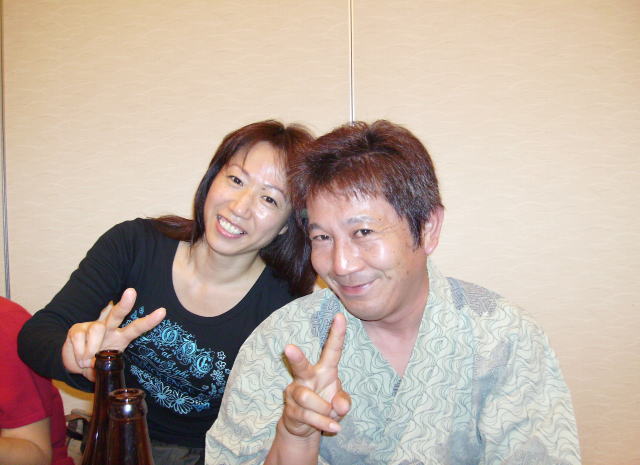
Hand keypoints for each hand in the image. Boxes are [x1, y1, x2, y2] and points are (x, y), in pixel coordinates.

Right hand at [61, 288, 165, 380]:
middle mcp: (109, 328)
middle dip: (125, 304)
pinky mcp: (77, 329)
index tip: (162, 312)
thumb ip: (104, 368)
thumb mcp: (105, 368)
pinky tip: (79, 358)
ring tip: (87, 362)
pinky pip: (79, 338)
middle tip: (131, 292)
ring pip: (96, 329)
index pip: (137, 327)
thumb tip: (96, 366)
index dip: (149, 321)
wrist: (74, 362)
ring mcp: (93, 326)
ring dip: (91, 349)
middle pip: (117, 314)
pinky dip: (79, 353)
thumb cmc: (95, 363)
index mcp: (121, 337)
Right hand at [281, 313, 350, 437]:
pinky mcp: (291, 409)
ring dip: (324, 410)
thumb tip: (340, 406)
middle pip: (300, 365)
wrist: (305, 426)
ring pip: (307, 397)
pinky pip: (308, 415)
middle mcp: (307, 377)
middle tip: (288, 347)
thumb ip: (344, 401)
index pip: (332, 350)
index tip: (340, 316)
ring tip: (332, 416)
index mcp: (324, 370)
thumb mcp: (340, 402)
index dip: (337, 333)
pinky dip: (323, 422)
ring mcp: (296, 392)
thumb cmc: (325, 405)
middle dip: (295, 357)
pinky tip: (333, 427)